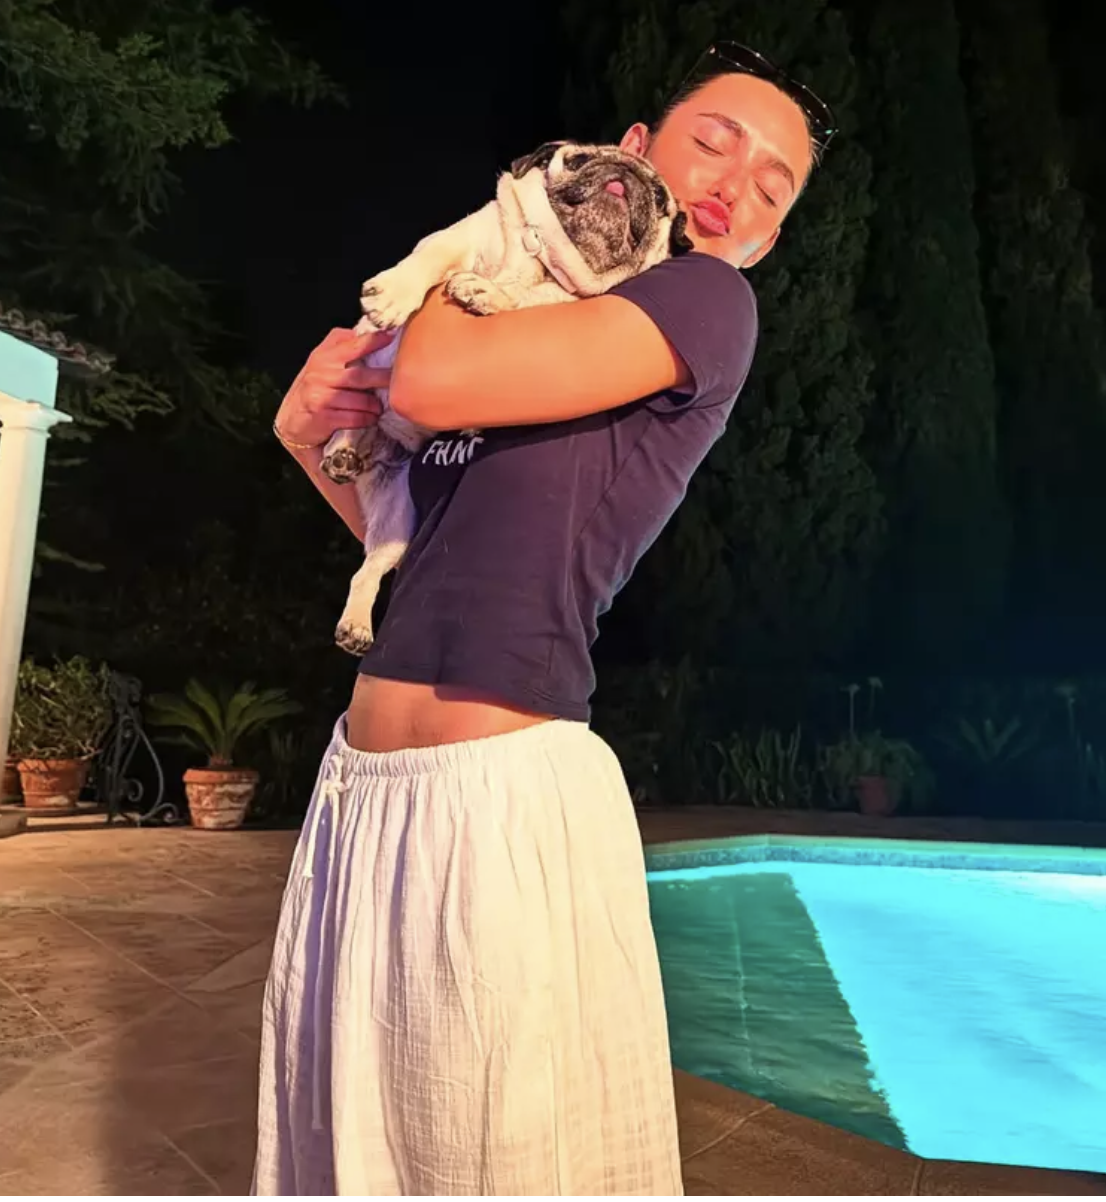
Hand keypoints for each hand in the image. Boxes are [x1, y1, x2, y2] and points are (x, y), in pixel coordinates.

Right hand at [274, 326, 394, 449]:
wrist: (291, 420)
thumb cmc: (313, 389)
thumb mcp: (321, 362)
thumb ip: (340, 346)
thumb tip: (366, 332)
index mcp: (323, 357)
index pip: (352, 345)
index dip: (373, 341)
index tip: (391, 338)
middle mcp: (321, 374)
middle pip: (360, 375)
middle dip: (382, 379)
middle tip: (398, 381)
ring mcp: (321, 396)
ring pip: (360, 400)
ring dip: (374, 405)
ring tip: (380, 406)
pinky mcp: (324, 418)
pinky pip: (355, 418)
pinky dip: (367, 418)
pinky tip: (370, 418)